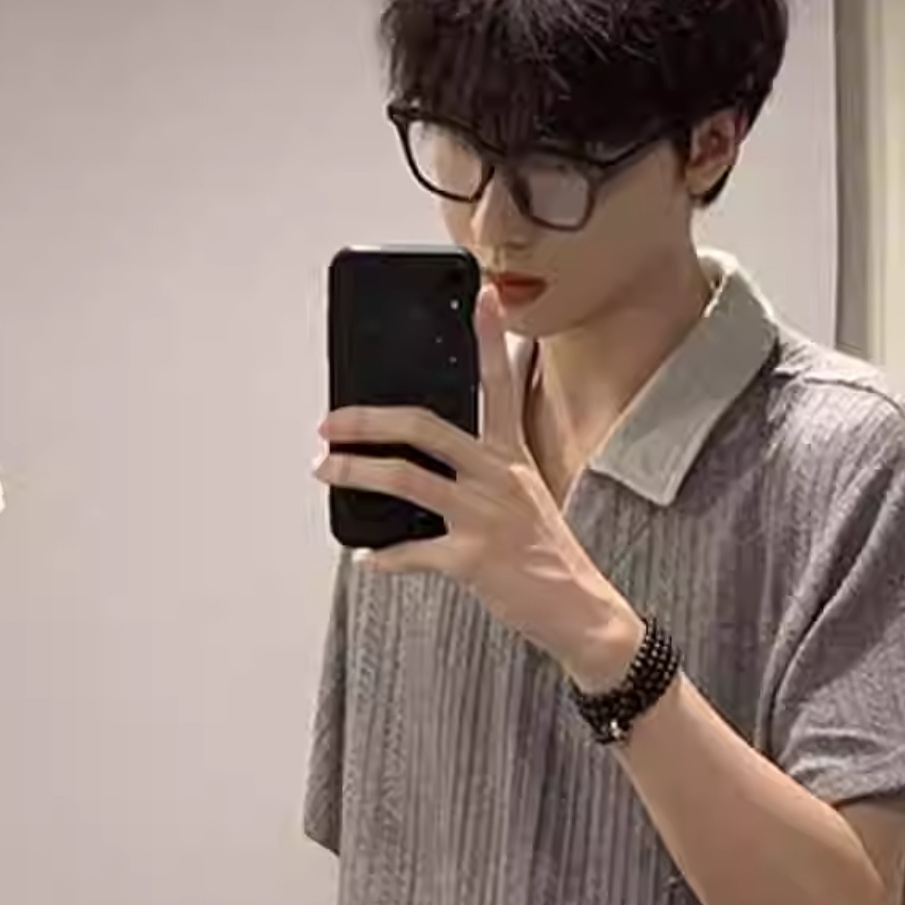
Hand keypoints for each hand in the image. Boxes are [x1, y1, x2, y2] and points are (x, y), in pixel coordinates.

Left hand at [316, 287, 643, 692]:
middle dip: (369, 420)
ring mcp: (484, 516)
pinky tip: (367, 558)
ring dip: (357, 472)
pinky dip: (384, 556)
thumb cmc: (545, 553)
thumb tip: (438, 449)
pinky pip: (412, 551)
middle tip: (331, 422)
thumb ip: (490, 464)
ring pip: (405, 479)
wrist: (577, 608)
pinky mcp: (471, 559)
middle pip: (424, 428)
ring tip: (327, 470)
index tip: (483, 296)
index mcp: (511, 455)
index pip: (500, 384)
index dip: (491, 337)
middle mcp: (497, 477)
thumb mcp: (528, 493)